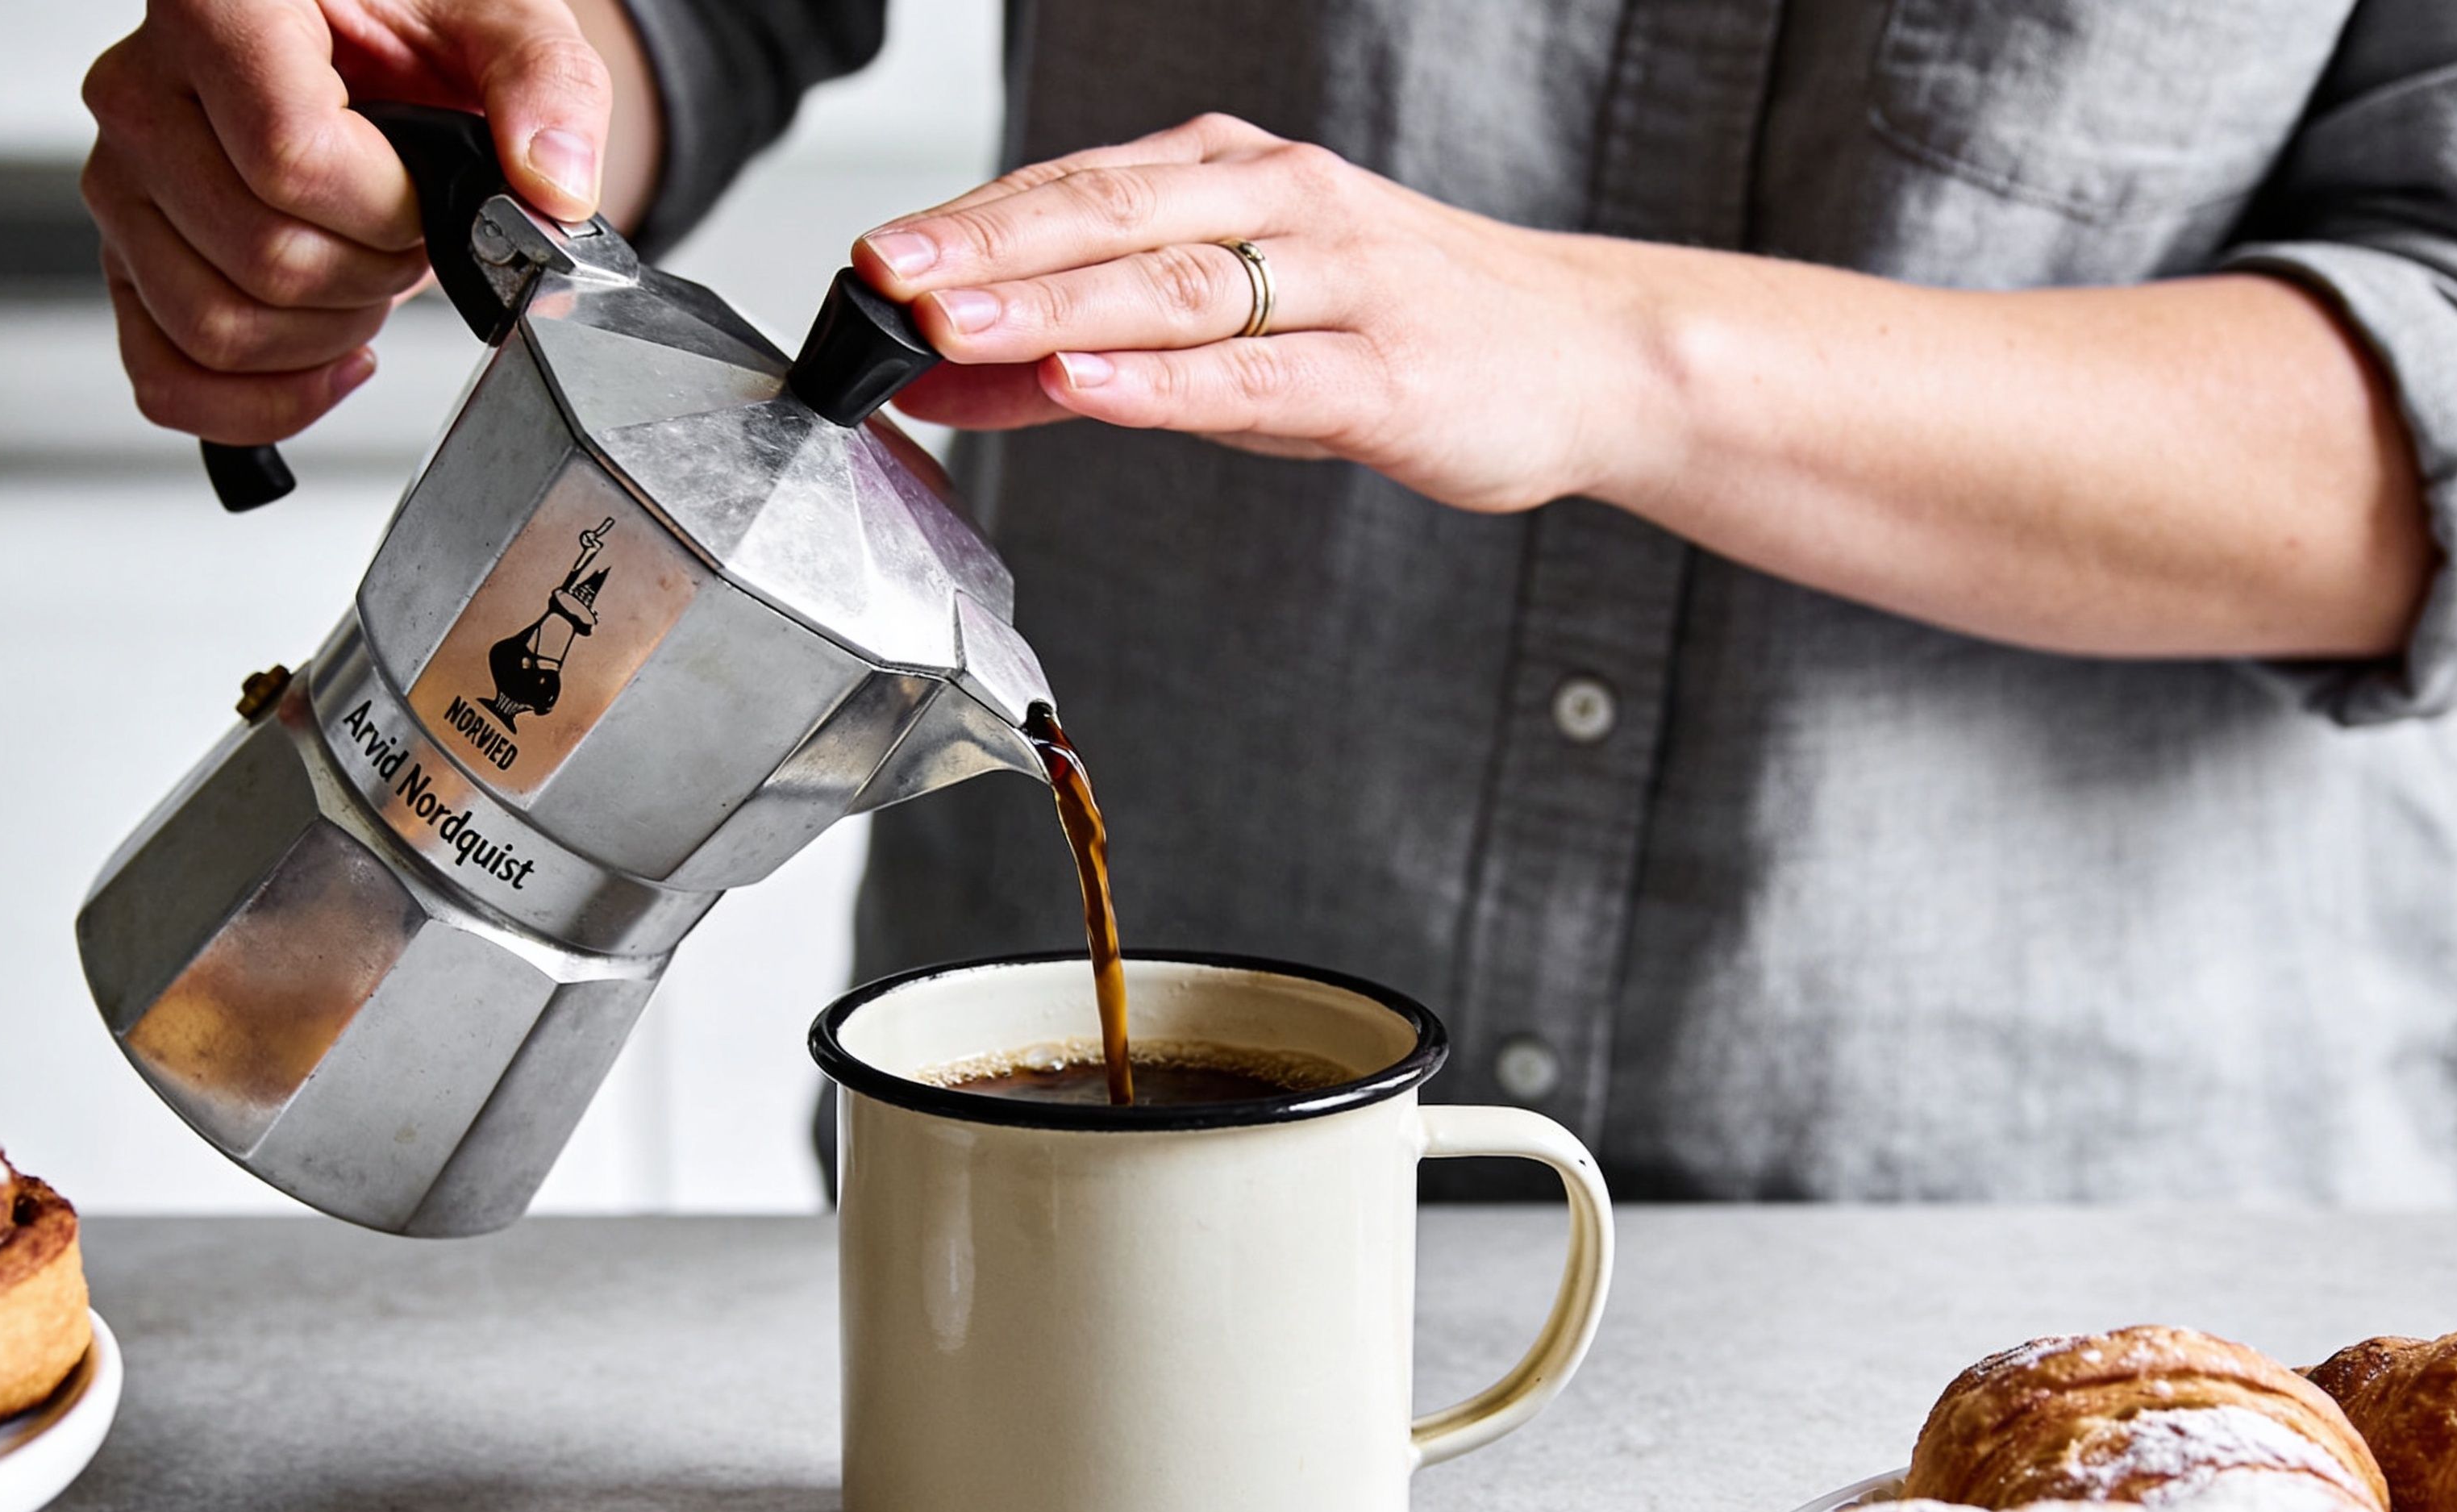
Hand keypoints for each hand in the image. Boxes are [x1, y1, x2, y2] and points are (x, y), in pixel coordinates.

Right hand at [81, 0, 620, 443]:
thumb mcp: (494, 20)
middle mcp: (144, 92)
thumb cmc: (402, 23)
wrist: (351, 43)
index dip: (389, 211)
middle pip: (263, 254)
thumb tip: (551, 186)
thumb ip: (544, 83)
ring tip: (367, 270)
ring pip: (218, 327)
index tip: (429, 197)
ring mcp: (122, 183)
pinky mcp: (125, 260)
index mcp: (219, 7)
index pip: (291, 158)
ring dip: (327, 334)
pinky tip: (329, 357)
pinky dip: (264, 401)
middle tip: (410, 235)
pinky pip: (170, 380)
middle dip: (374, 273)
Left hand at [855, 114, 1649, 514]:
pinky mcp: (1385, 375)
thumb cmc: (1404, 339)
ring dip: (1047, 305)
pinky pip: (1257, 374)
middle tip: (879, 277)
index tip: (868, 261)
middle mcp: (1282, 206)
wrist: (1588, 357)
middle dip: (981, 248)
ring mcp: (1340, 284)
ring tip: (949, 325)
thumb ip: (1090, 356)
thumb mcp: (1236, 338)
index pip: (1076, 188)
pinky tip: (1088, 386)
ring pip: (1170, 286)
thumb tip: (943, 376)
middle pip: (1105, 216)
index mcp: (1237, 179)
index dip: (968, 223)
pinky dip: (1164, 381)